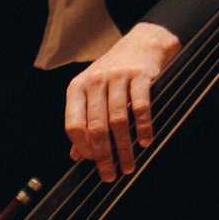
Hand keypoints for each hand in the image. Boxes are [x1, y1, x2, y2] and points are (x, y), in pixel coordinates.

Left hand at [64, 22, 180, 181]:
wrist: (140, 44)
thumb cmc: (113, 75)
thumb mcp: (92, 93)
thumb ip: (84, 122)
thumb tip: (76, 155)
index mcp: (77, 88)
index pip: (73, 124)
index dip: (82, 148)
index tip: (93, 164)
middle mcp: (94, 81)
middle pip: (95, 126)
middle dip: (103, 155)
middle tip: (110, 175)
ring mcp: (116, 77)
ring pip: (117, 119)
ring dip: (124, 147)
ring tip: (129, 165)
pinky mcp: (139, 75)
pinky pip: (140, 106)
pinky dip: (143, 127)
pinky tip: (145, 142)